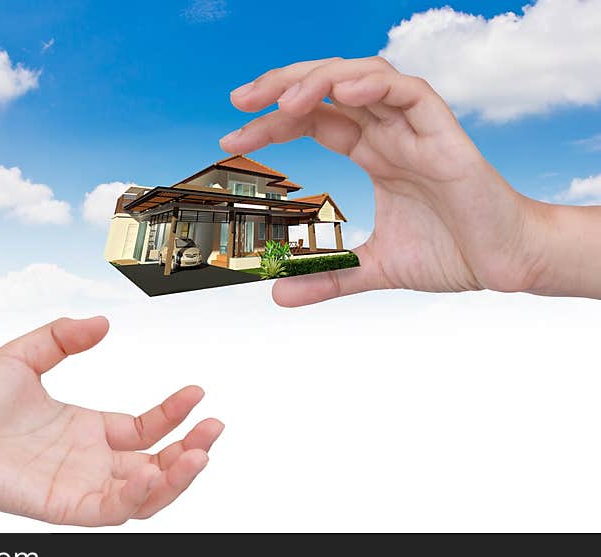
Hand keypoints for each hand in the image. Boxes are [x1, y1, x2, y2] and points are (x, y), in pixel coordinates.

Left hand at [0, 316, 223, 525]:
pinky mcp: (67, 507)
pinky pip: (114, 510)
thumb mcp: (25, 354)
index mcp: (88, 430)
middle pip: (157, 464)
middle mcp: (92, 461)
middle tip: (216, 427)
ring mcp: (82, 486)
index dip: (174, 413)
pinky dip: (139, 495)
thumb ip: (63, 336)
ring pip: (146, 494)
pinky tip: (153, 469)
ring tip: (200, 453)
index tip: (197, 391)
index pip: (146, 428)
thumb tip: (103, 323)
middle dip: (192, 449)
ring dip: (178, 478)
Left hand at [220, 57, 551, 305]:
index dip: (273, 122)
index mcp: (374, 151)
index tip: (233, 137)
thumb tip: (278, 294)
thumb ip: (328, 278)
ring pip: (364, 77)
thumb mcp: (375, 268)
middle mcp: (390, 132)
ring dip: (320, 79)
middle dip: (282, 86)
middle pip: (329, 87)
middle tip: (239, 102)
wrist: (507, 264)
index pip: (314, 119)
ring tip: (282, 100)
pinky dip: (376, 86)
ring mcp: (416, 129)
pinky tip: (344, 93)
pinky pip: (410, 92)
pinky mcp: (445, 135)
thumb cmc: (454, 252)